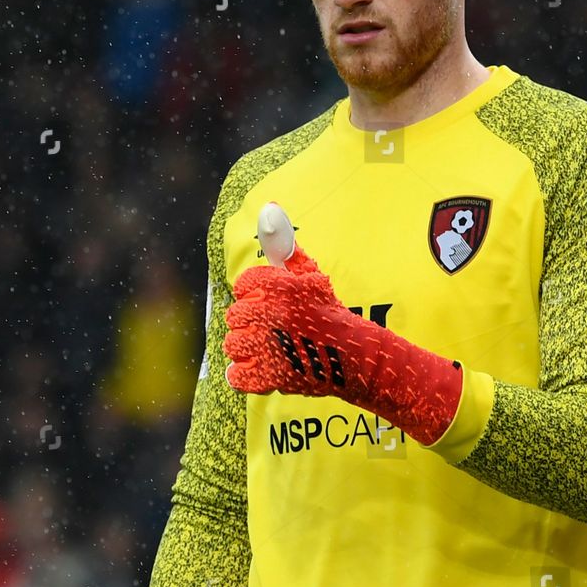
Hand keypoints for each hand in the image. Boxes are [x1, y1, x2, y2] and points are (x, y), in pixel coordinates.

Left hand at [224, 244, 358, 397]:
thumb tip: (269, 209)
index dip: (253, 293)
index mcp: (280, 287)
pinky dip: (244, 374)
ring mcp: (267, 347)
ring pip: (233, 344)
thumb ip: (285, 248)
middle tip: (270, 327)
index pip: (244, 284)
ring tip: (265, 348)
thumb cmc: (330, 314)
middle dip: (249, 321)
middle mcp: (270, 314)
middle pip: (235, 315)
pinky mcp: (269, 377)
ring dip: (245, 347)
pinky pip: (237, 375)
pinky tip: (257, 369)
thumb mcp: (311, 277)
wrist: (353, 357)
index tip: (266, 301)